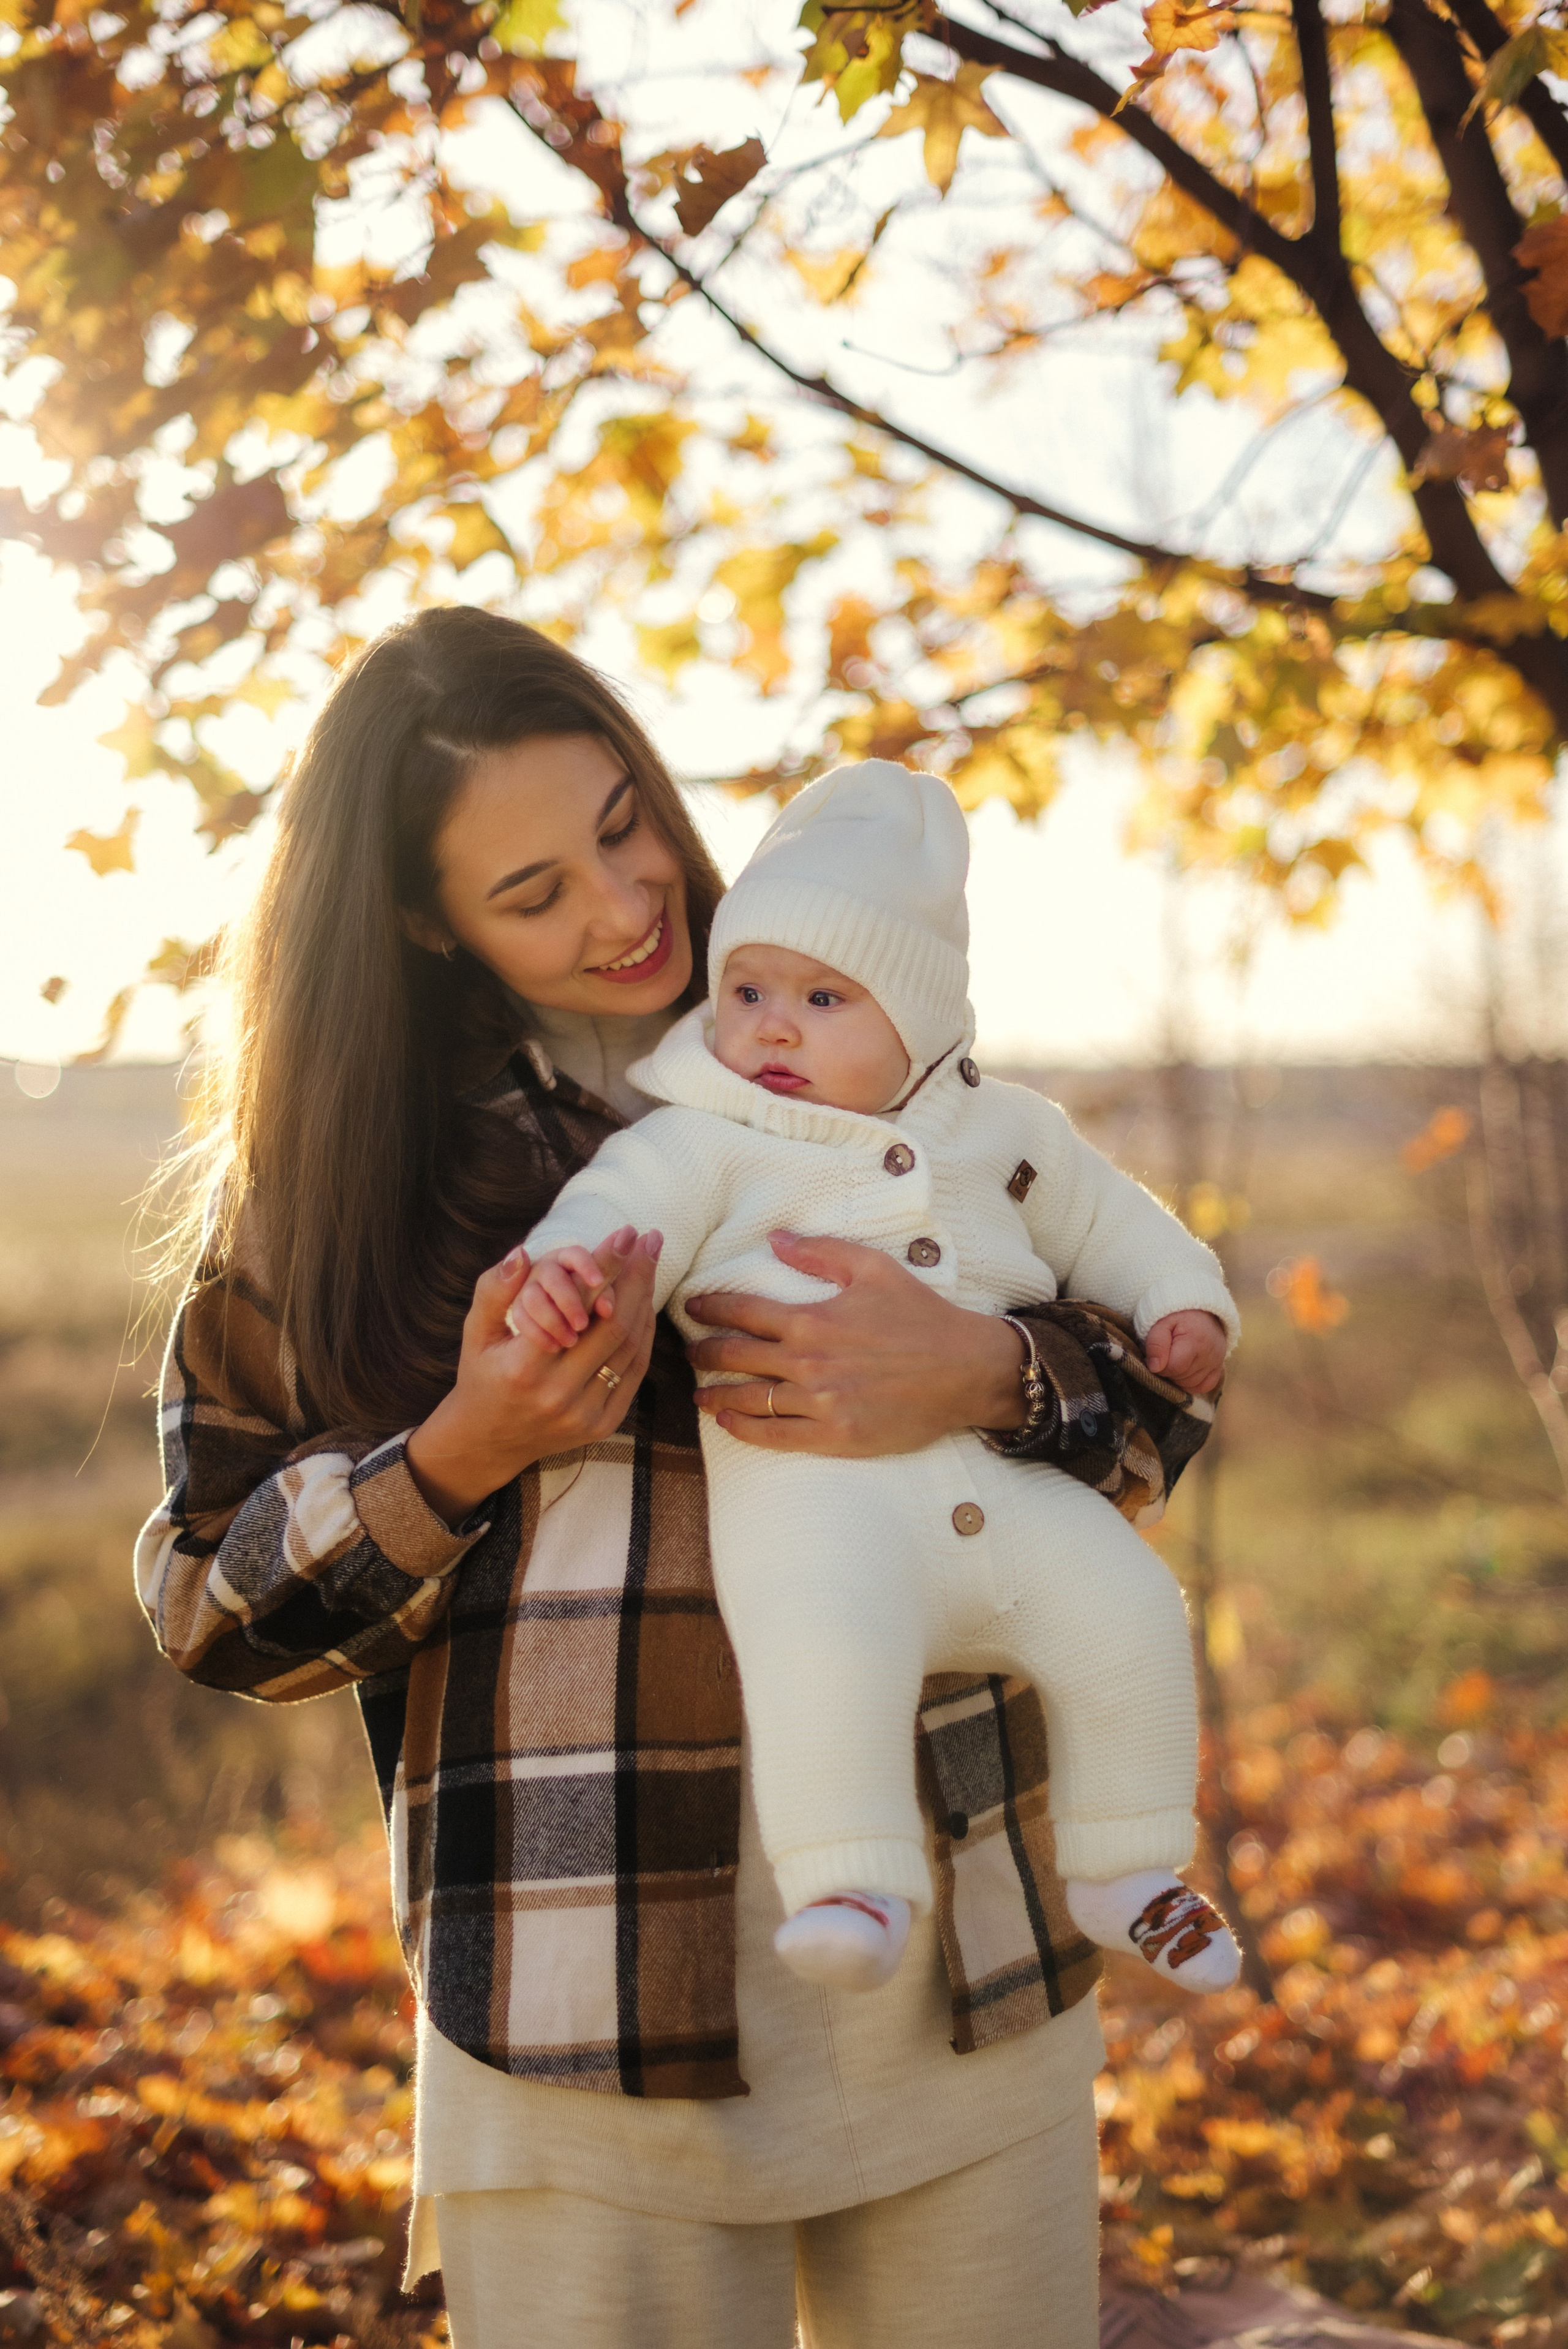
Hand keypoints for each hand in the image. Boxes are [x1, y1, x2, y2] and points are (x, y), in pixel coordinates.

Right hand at [406, 1228, 661, 1524]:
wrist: (489, 1441)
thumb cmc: (482, 1374)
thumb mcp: (475, 1332)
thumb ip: (495, 1291)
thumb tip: (522, 1252)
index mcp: (524, 1368)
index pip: (578, 1307)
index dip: (606, 1265)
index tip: (627, 1232)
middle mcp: (558, 1394)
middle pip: (615, 1324)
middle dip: (637, 1276)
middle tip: (650, 1240)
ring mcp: (585, 1413)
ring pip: (631, 1346)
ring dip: (644, 1300)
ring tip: (648, 1264)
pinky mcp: (604, 1425)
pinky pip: (635, 1370)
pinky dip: (644, 1333)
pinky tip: (644, 1303)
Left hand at [684, 1230, 1029, 1456]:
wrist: (965, 1371)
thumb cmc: (922, 1316)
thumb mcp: (874, 1268)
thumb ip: (821, 1252)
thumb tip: (775, 1238)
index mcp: (812, 1319)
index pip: (743, 1312)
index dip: (710, 1308)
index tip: (691, 1306)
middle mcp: (807, 1363)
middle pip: (736, 1357)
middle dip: (704, 1352)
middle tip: (688, 1349)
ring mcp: (818, 1403)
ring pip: (748, 1399)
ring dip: (715, 1394)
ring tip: (698, 1393)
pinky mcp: (833, 1436)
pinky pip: (774, 1436)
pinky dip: (743, 1429)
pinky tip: (727, 1422)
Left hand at [1144, 1309, 1226, 1394]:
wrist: (1199, 1308)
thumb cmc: (1175, 1315)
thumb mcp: (1161, 1322)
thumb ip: (1155, 1343)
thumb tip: (1155, 1367)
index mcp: (1194, 1341)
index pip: (1173, 1368)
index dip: (1160, 1365)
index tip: (1156, 1354)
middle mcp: (1209, 1354)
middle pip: (1181, 1377)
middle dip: (1168, 1370)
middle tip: (1166, 1354)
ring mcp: (1216, 1362)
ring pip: (1191, 1384)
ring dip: (1178, 1376)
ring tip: (1175, 1358)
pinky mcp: (1218, 1367)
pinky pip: (1204, 1386)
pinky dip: (1191, 1383)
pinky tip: (1185, 1370)